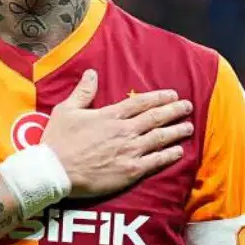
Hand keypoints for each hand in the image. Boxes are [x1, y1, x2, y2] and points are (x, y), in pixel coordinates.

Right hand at [40, 69, 193, 197]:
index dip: (159, 97)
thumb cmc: (58, 141)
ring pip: (160, 138)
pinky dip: (169, 155)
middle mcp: (124, 131)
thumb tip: (92, 73)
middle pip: (156, 118)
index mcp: (110, 115)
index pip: (141, 103)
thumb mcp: (66, 110)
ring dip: (176, 131)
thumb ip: (83, 92)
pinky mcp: (130, 171)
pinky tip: (179, 151)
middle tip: (188, 106)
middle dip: (174, 111)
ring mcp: (130, 151)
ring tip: (189, 127)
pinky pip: (156, 161)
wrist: (55, 171)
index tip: (172, 94)